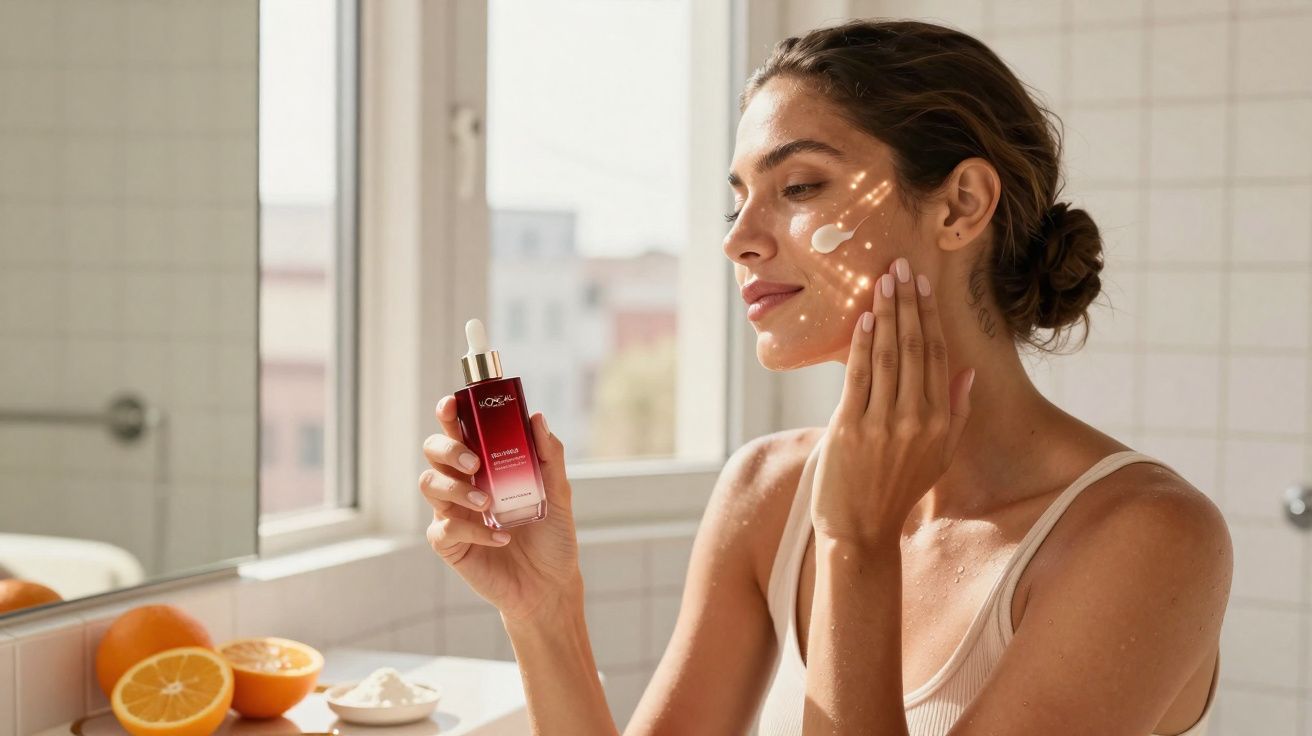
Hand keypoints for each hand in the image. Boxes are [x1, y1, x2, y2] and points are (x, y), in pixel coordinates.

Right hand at [420, 397, 583, 621]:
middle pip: (434, 452)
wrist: (550, 584)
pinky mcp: (450, 543)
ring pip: (430, 484)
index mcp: (486, 465)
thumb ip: (549, 456)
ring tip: (487, 502)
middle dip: (448, 449)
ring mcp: (453, 512)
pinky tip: (501, 537)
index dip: (450, 413)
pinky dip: (474, 530)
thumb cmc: (551, 536)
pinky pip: (446, 528)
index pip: (460, 431)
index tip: (452, 403)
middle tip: (474, 463)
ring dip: (456, 488)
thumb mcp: (558, 493)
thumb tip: (536, 417)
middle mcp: (464, 484)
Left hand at [811, 257, 975, 544]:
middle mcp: (917, 420)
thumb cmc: (897, 491)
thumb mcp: (938, 457)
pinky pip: (860, 378)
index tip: (923, 284)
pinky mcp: (851, 430)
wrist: (861, 532)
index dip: (930, 316)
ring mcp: (884, 425)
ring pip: (889, 356)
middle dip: (908, 303)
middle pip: (916, 348)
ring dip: (887, 314)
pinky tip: (865, 318)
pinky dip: (863, 345)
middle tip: (901, 266)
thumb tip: (968, 372)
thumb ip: (955, 414)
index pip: (938, 356)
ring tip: (884, 280)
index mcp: (941, 423)